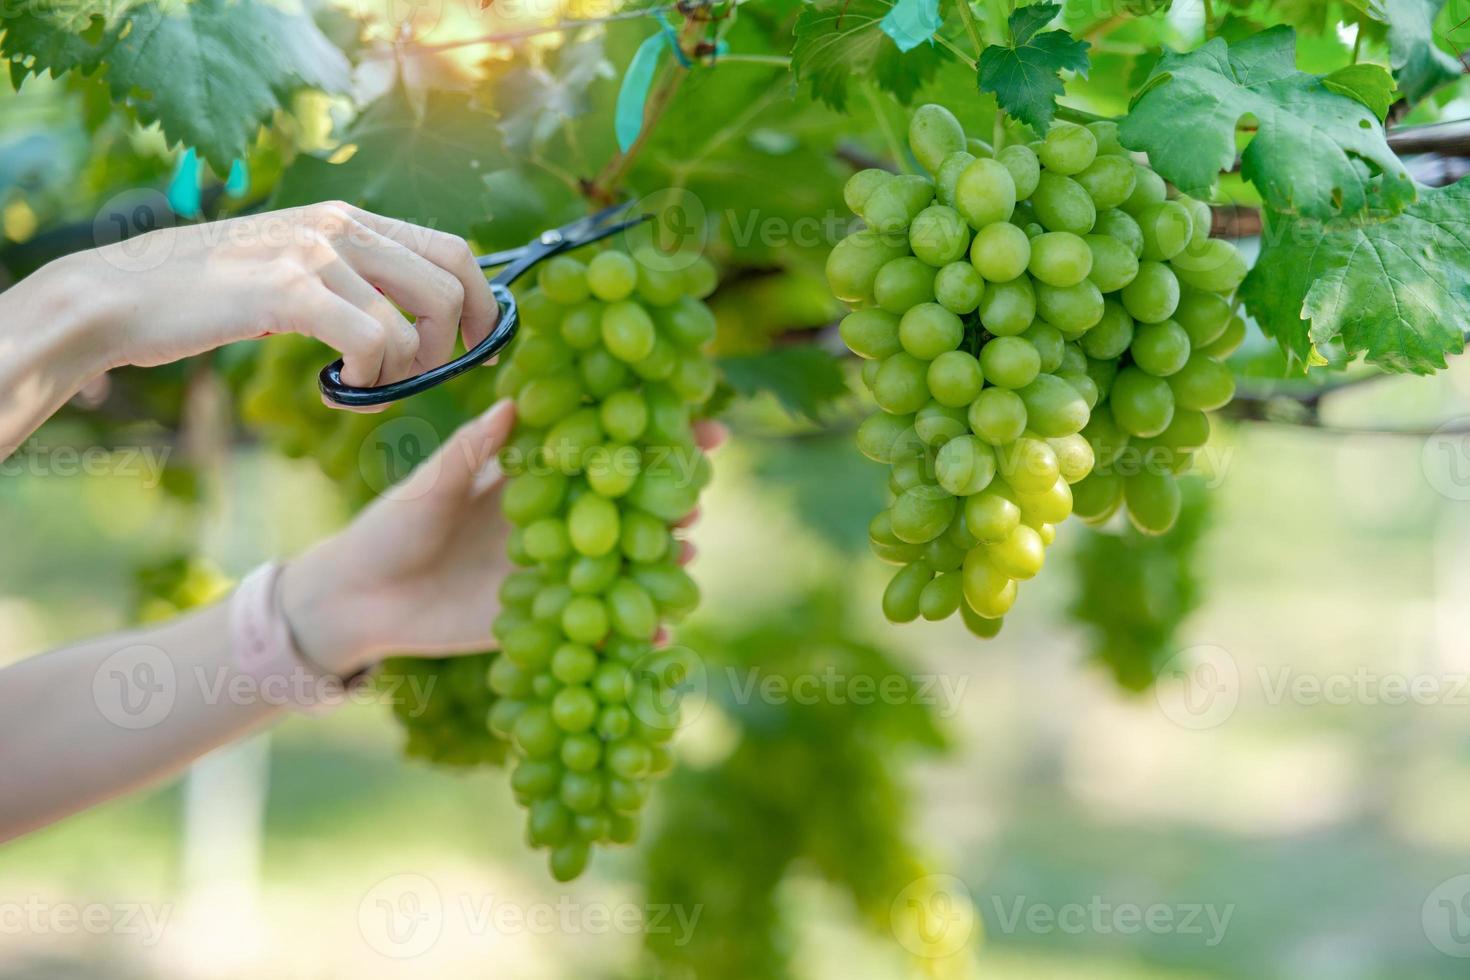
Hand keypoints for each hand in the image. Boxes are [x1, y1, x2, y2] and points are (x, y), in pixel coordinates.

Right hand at [76, 202, 497, 396]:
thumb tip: (412, 318)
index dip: (482, 303)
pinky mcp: (288, 291)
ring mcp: (314, 254)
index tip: (476, 347)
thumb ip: (351, 278)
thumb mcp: (293, 269)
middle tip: (407, 378)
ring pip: (412, 326)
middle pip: (450, 287)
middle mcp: (340, 226)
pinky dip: (367, 379)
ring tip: (359, 387)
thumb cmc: (208, 295)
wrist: (121, 295)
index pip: (455, 249)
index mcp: (349, 219)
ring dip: (399, 375)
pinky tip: (334, 386)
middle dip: (445, 347)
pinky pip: (371, 342)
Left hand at [278, 400, 727, 675]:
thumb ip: (471, 451)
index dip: (654, 435)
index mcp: (537, 476)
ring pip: (624, 562)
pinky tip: (660, 632)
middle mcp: (559, 521)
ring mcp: (557, 571)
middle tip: (694, 497)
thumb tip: (511, 404)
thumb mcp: (430, 484)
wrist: (359, 599)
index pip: (606, 448)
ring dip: (662, 560)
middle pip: (629, 506)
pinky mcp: (546, 618)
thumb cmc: (391, 526)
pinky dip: (631, 629)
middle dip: (670, 499)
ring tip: (686, 555)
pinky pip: (597, 621)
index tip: (703, 425)